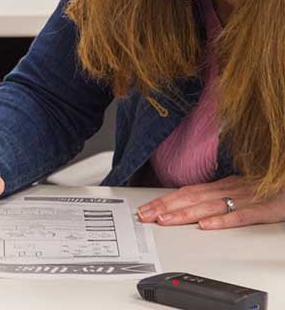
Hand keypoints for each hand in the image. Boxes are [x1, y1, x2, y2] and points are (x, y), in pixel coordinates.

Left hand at [137, 175, 284, 229]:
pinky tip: (206, 225)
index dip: (164, 200)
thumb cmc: (268, 186)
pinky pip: (240, 216)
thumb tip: (191, 204)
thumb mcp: (238, 189)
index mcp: (221, 185)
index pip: (186, 192)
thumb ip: (216, 196)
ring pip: (209, 206)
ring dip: (184, 214)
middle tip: (144, 215)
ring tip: (165, 220)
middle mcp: (228, 189)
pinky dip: (221, 220)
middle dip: (165, 207)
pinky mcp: (263, 209)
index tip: (145, 209)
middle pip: (191, 198)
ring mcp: (245, 198)